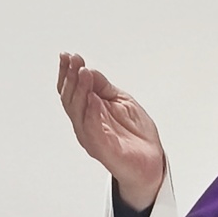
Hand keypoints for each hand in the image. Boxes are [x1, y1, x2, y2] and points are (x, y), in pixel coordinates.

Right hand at [57, 52, 164, 209]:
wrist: (152, 161)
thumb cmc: (135, 133)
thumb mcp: (122, 101)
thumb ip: (104, 87)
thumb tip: (88, 70)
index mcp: (88, 112)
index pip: (70, 90)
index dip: (66, 73)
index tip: (68, 56)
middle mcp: (85, 124)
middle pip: (70, 99)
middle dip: (70, 78)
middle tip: (75, 61)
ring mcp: (92, 137)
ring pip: (78, 112)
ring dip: (80, 91)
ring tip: (83, 73)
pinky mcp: (103, 149)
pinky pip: (92, 130)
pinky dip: (92, 113)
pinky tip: (94, 99)